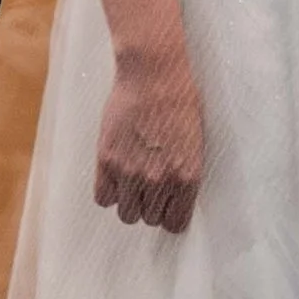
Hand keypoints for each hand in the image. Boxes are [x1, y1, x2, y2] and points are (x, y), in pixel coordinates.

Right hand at [96, 50, 205, 231]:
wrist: (155, 75)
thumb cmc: (181, 102)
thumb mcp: (195, 144)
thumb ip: (183, 175)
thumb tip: (174, 200)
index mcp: (187, 178)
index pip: (175, 224)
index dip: (170, 215)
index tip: (167, 206)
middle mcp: (159, 181)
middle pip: (149, 219)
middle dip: (150, 205)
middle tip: (148, 184)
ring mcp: (131, 173)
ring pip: (126, 213)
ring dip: (129, 200)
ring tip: (132, 180)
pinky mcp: (107, 161)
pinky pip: (103, 198)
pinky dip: (108, 191)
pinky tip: (115, 175)